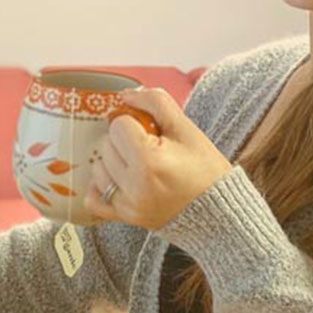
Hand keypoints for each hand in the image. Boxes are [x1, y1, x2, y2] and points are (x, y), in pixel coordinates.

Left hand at [84, 88, 233, 230]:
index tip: (152, 132)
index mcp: (149, 161)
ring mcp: (127, 205)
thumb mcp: (186, 129)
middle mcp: (134, 185)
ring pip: (97, 168)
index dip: (134, 122)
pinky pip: (93, 199)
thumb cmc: (206, 169)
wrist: (218, 211)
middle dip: (123, 141)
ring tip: (139, 164)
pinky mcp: (124, 217)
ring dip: (113, 161)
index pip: (119, 125)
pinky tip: (119, 180)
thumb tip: (125, 95)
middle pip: (106, 145)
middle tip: (148, 147)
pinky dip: (101, 186)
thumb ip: (155, 102)